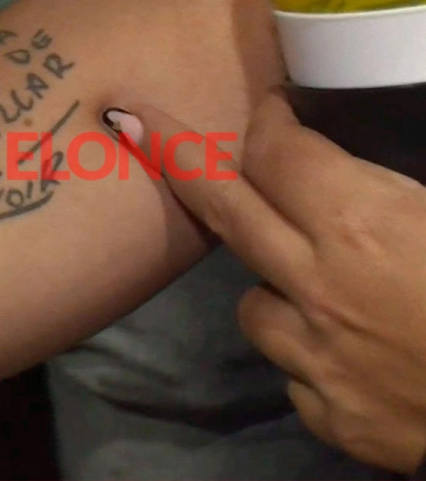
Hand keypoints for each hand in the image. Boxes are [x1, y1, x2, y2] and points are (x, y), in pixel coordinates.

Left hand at [110, 91, 425, 472]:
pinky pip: (294, 374)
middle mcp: (318, 289)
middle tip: (135, 124)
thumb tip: (350, 165)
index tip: (267, 113)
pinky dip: (309, 358)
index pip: (276, 155)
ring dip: (272, 288)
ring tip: (321, 289)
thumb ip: (394, 186)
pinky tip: (352, 357)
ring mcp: (315, 359)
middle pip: (224, 209)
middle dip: (174, 157)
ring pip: (252, 306)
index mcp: (362, 228)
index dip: (267, 124)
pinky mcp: (329, 416)